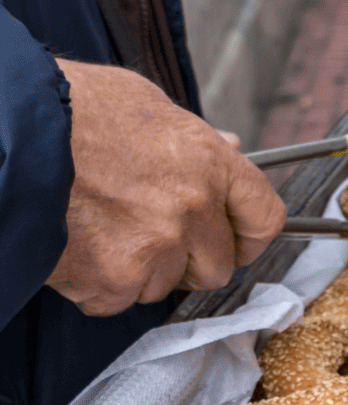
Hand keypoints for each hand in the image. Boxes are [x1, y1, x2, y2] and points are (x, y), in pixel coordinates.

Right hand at [46, 62, 285, 315]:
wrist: (11, 131)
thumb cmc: (73, 109)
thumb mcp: (148, 105)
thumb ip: (195, 139)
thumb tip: (230, 149)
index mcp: (210, 163)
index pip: (265, 218)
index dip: (249, 236)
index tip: (235, 242)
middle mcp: (193, 209)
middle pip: (216, 266)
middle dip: (188, 260)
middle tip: (151, 239)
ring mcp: (155, 246)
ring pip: (162, 286)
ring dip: (137, 271)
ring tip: (99, 231)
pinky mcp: (112, 278)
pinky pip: (116, 299)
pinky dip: (95, 284)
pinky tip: (75, 247)